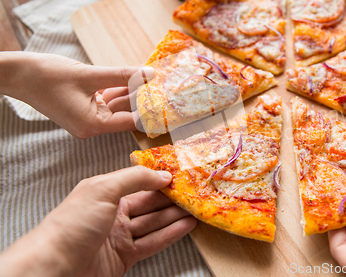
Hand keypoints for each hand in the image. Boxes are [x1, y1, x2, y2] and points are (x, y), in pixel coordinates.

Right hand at [0, 51, 152, 138]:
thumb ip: (122, 75)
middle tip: (165, 85)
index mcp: (92, 126)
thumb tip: (149, 74)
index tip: (170, 103)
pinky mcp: (82, 106)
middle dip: (144, 97)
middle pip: (125, 112)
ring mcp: (86, 116)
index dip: (151, 111)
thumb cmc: (47, 76)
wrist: (16, 73)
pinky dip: (118, 87)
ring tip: (154, 77)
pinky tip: (134, 76)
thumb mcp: (90, 75)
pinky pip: (106, 98)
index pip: (130, 121)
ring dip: (132, 90)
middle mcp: (91, 125)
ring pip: (117, 103)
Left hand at [0, 166, 196, 276]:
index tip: (181, 175)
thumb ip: (134, 178)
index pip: (138, 183)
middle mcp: (113, 213)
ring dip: (175, 216)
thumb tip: (162, 174)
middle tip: (194, 192)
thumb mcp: (102, 189)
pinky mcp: (125, 257)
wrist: (53, 267)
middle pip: (149, 203)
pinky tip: (186, 226)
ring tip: (196, 208)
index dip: (159, 179)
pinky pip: (152, 242)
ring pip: (154, 223)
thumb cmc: (72, 224)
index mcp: (105, 193)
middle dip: (171, 198)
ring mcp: (119, 237)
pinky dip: (171, 234)